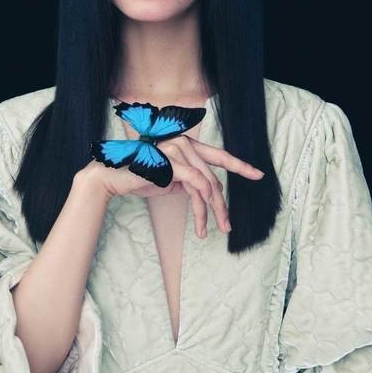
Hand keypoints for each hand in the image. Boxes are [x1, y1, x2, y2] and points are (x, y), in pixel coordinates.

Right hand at [81, 134, 264, 237]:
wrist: (114, 177)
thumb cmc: (139, 177)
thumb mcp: (170, 179)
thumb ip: (189, 180)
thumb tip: (206, 191)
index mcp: (187, 144)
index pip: (219, 155)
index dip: (240, 166)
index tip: (258, 175)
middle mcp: (185, 143)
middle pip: (214, 177)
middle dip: (222, 205)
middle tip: (227, 225)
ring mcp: (179, 150)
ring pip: (207, 185)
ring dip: (210, 212)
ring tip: (213, 230)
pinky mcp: (173, 163)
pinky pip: (196, 186)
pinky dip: (201, 206)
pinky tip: (201, 223)